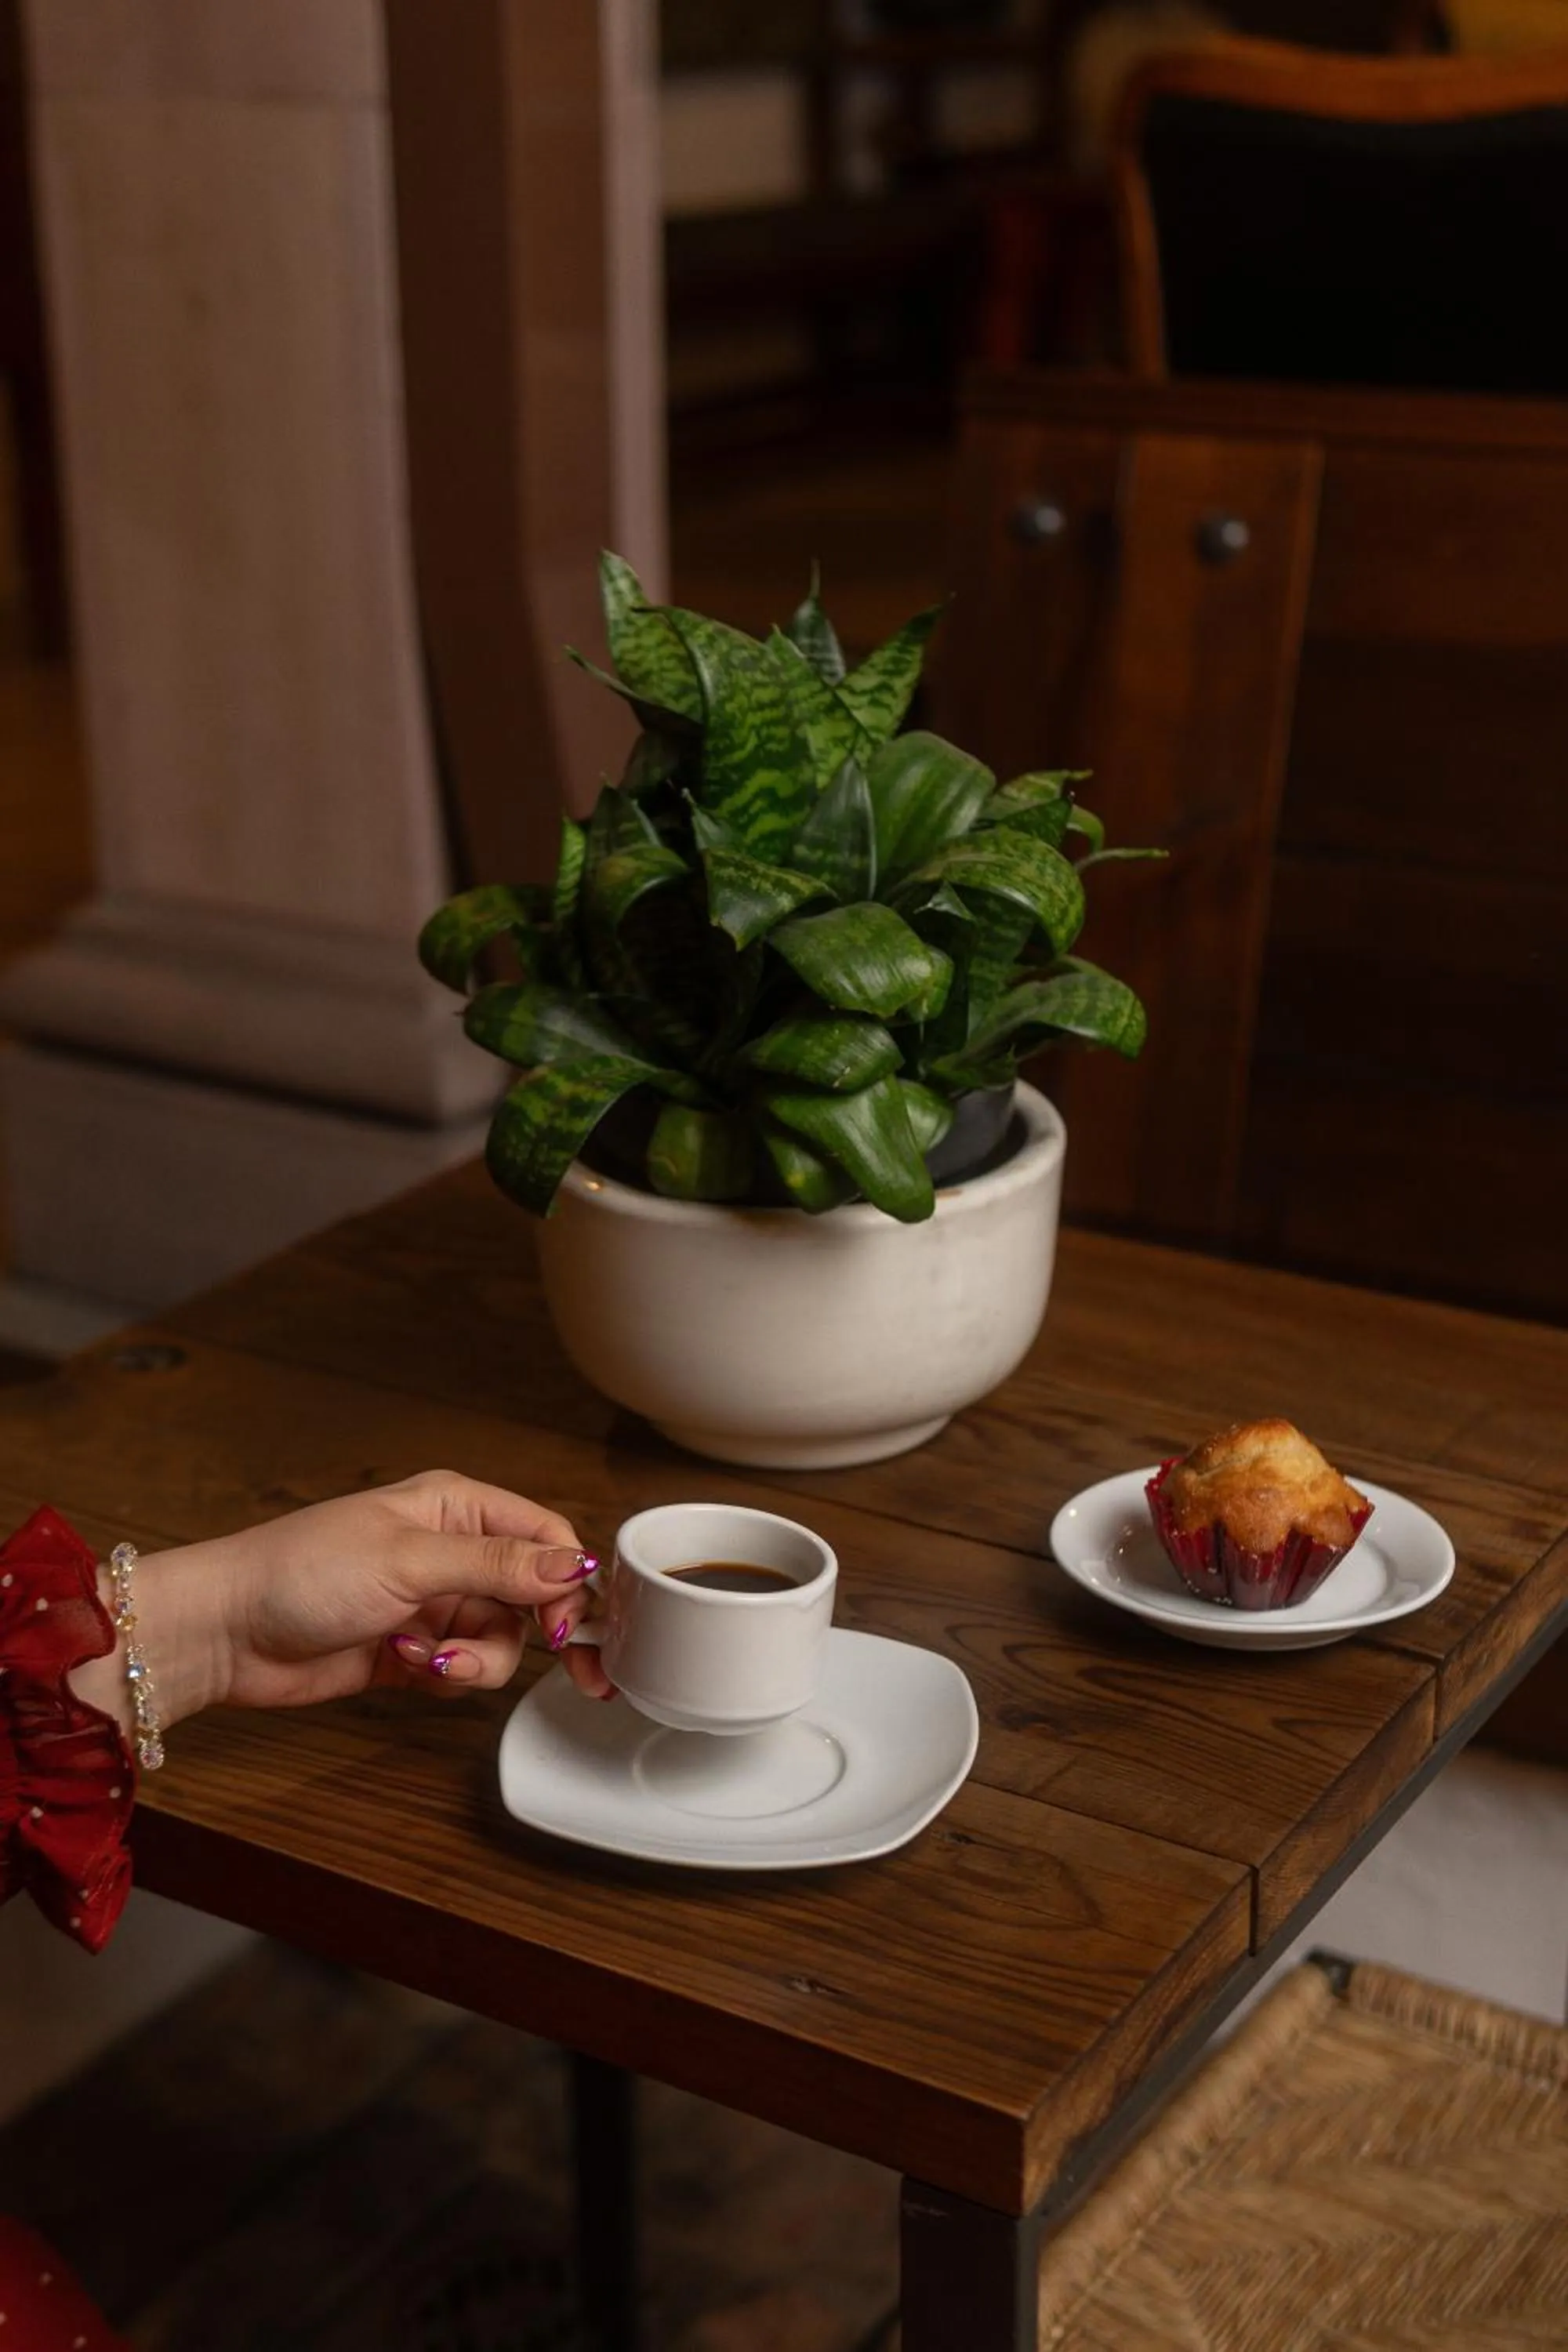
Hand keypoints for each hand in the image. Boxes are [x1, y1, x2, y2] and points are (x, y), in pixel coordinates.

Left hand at [70, 1470, 615, 1732]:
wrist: (227, 1632)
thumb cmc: (299, 1571)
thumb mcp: (409, 1561)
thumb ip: (496, 1566)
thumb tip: (571, 1565)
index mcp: (455, 1507)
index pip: (543, 1536)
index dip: (568, 1581)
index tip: (572, 1625)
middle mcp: (450, 1551)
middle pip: (534, 1593)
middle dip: (550, 1633)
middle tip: (581, 1675)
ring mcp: (431, 1601)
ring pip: (502, 1638)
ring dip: (480, 1658)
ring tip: (434, 1659)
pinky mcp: (413, 1648)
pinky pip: (464, 1666)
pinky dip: (447, 1673)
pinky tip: (407, 1661)